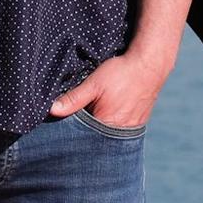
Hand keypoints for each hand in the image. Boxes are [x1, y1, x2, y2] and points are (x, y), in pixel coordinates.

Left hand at [49, 48, 171, 128]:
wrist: (150, 64)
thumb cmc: (121, 73)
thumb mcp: (94, 83)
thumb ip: (73, 98)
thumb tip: (52, 110)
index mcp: (106, 124)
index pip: (83, 137)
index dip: (73, 133)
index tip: (64, 130)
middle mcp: (119, 132)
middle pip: (96, 138)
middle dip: (86, 134)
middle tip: (79, 122)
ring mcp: (131, 129)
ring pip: (108, 135)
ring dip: (100, 130)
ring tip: (94, 118)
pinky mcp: (138, 123)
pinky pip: (120, 130)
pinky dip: (112, 126)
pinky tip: (108, 116)